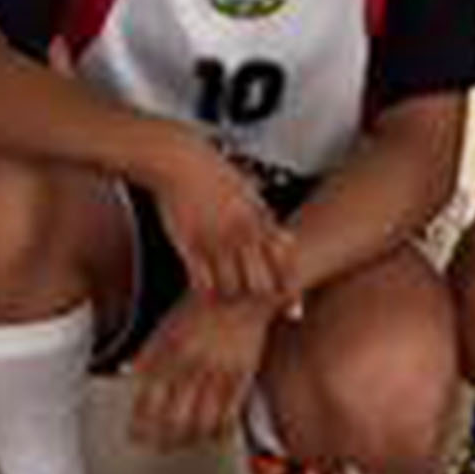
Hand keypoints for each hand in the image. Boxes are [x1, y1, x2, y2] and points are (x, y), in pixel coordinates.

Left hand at [126, 296, 272, 450]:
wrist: (237, 290)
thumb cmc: (199, 308)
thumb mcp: (164, 328)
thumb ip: (149, 356)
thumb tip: (129, 379)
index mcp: (166, 352)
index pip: (147, 402)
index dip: (140, 426)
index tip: (135, 436)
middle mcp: (190, 364)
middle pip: (173, 420)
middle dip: (162, 441)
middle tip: (156, 447)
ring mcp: (217, 371)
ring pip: (201, 423)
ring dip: (189, 440)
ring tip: (181, 443)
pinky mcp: (241, 375)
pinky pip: (229, 415)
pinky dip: (218, 431)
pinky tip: (211, 434)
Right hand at [150, 142, 295, 310]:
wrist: (180, 161)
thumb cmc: (217, 177)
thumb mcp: (251, 195)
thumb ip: (270, 221)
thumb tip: (290, 240)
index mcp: (260, 222)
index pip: (284, 267)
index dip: (290, 293)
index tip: (293, 312)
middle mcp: (240, 234)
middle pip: (259, 286)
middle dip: (258, 296)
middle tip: (252, 299)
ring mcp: (214, 241)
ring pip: (230, 289)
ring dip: (230, 295)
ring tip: (227, 292)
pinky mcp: (188, 245)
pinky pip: (202, 284)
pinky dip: (206, 291)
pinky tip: (205, 286)